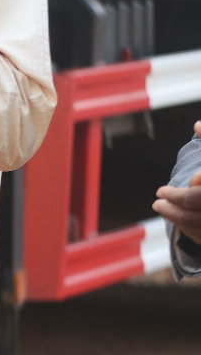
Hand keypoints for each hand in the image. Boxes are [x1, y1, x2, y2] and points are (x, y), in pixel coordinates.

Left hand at [153, 122, 200, 246]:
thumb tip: (196, 124)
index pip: (194, 197)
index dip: (177, 194)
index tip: (161, 191)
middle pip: (195, 211)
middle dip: (173, 207)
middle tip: (158, 201)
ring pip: (199, 226)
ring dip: (178, 219)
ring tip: (163, 209)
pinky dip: (192, 230)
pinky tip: (181, 221)